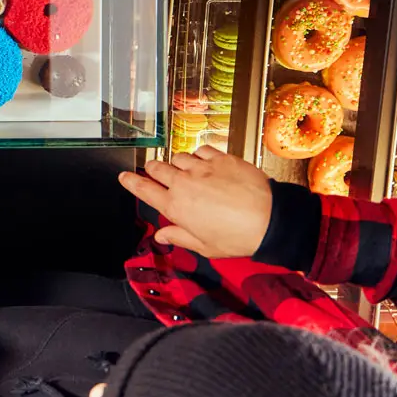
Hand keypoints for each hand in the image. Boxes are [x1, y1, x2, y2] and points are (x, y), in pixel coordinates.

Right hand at [118, 145, 273, 258]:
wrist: (271, 220)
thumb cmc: (240, 236)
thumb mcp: (205, 247)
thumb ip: (180, 237)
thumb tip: (162, 235)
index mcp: (176, 207)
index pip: (143, 189)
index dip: (130, 181)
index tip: (125, 177)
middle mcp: (183, 184)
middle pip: (156, 167)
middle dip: (154, 170)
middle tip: (160, 175)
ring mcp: (201, 168)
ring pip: (177, 157)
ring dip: (179, 164)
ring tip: (188, 172)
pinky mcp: (220, 158)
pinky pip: (201, 149)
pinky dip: (199, 155)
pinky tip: (206, 163)